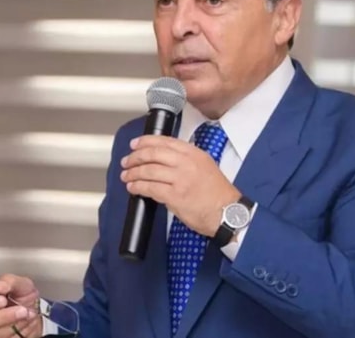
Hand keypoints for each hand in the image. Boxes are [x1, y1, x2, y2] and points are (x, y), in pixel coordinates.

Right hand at [0, 274, 41, 337]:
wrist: (36, 311)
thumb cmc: (23, 296)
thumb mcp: (21, 283)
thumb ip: (8, 282)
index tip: (3, 299)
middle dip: (5, 316)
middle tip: (22, 310)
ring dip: (14, 324)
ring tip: (27, 314)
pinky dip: (18, 332)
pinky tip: (25, 323)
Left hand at [120, 135, 240, 235]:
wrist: (228, 213)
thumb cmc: (218, 194)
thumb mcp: (206, 166)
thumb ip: (187, 160)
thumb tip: (165, 159)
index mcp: (194, 154)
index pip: (165, 141)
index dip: (145, 141)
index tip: (135, 144)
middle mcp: (186, 163)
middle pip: (153, 154)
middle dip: (135, 157)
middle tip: (127, 161)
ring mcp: (180, 179)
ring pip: (148, 170)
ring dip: (133, 173)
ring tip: (127, 175)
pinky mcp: (175, 196)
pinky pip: (150, 188)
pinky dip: (138, 187)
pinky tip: (133, 188)